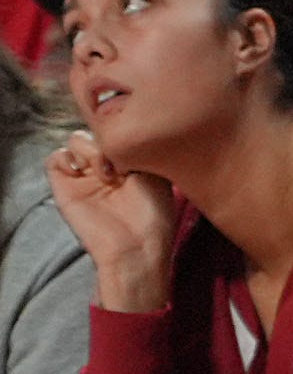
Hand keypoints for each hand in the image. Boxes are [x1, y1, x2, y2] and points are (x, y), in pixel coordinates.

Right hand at [46, 128, 176, 307]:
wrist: (136, 246)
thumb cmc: (154, 214)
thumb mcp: (157, 171)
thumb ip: (140, 146)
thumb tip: (126, 128)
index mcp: (130, 159)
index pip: (119, 127)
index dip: (126, 128)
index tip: (141, 144)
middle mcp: (107, 165)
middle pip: (98, 129)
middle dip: (110, 138)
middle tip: (124, 164)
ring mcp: (85, 176)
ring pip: (77, 139)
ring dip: (91, 148)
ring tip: (108, 174)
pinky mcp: (65, 189)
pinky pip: (54, 159)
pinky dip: (65, 158)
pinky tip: (84, 173)